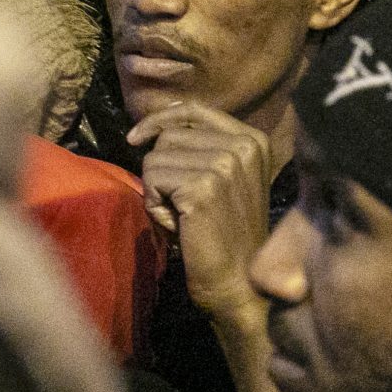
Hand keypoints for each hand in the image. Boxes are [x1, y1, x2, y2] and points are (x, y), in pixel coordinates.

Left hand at [131, 103, 276, 326]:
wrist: (238, 281)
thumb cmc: (224, 234)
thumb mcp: (224, 179)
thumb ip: (203, 148)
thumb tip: (156, 125)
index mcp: (253, 140)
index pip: (195, 110)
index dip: (160, 120)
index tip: (137, 137)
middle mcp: (244, 146)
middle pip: (170, 135)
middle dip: (162, 168)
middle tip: (181, 205)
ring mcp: (225, 165)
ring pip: (156, 156)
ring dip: (157, 189)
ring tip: (181, 216)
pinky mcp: (202, 187)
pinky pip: (152, 179)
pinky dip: (154, 204)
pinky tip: (177, 224)